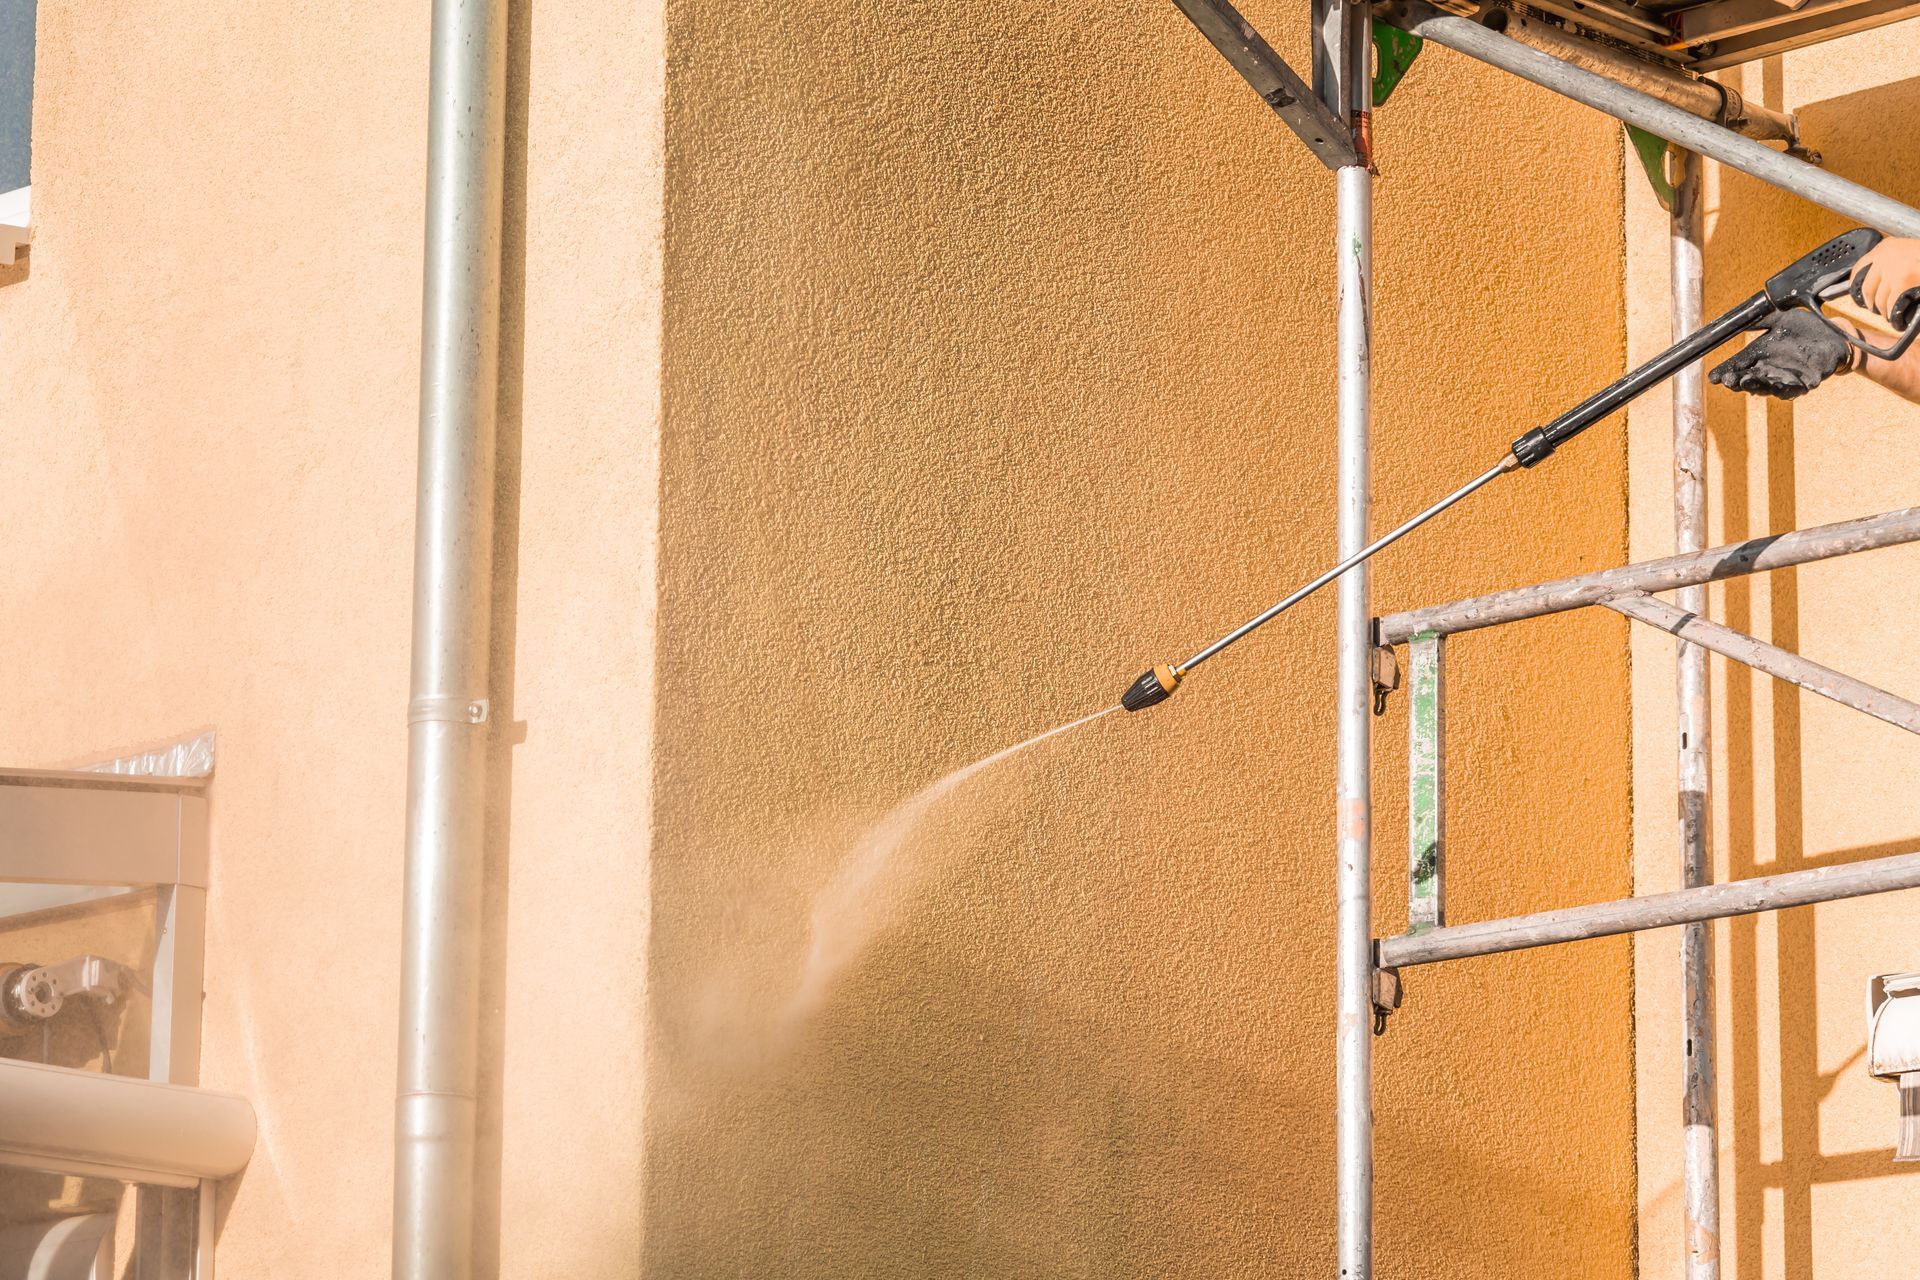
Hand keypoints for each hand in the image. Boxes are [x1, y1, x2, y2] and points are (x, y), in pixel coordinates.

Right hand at [1708, 309, 1852, 399]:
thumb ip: (1760, 320)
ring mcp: (1788, 377)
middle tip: (1728, 380)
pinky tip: (1776, 389)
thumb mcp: (1779, 319)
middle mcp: (1770, 369)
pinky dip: (1785, 390)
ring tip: (1747, 382)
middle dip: (1738, 381)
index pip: (1738, 365)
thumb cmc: (1805, 328)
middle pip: (1749, 379)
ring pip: (1768, 387)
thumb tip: (1737, 320)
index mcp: (1760, 355)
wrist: (1834, 333)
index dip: (1725, 371)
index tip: (1713, 377)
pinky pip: (1794, 389)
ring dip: (1757, 386)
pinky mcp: (1807, 382)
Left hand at [1852, 238, 1919, 322]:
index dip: (1856, 284)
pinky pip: (1892, 304)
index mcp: (1886, 247)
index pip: (1860, 267)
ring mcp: (1892, 269)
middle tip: (1876, 310)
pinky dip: (1894, 315)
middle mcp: (1884, 256)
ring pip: (1879, 299)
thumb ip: (1892, 262)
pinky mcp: (1902, 281)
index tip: (1859, 295)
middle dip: (1870, 302)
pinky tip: (1897, 320)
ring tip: (1890, 316)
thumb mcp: (1908, 251)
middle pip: (1866, 287)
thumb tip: (1879, 282)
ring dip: (1883, 311)